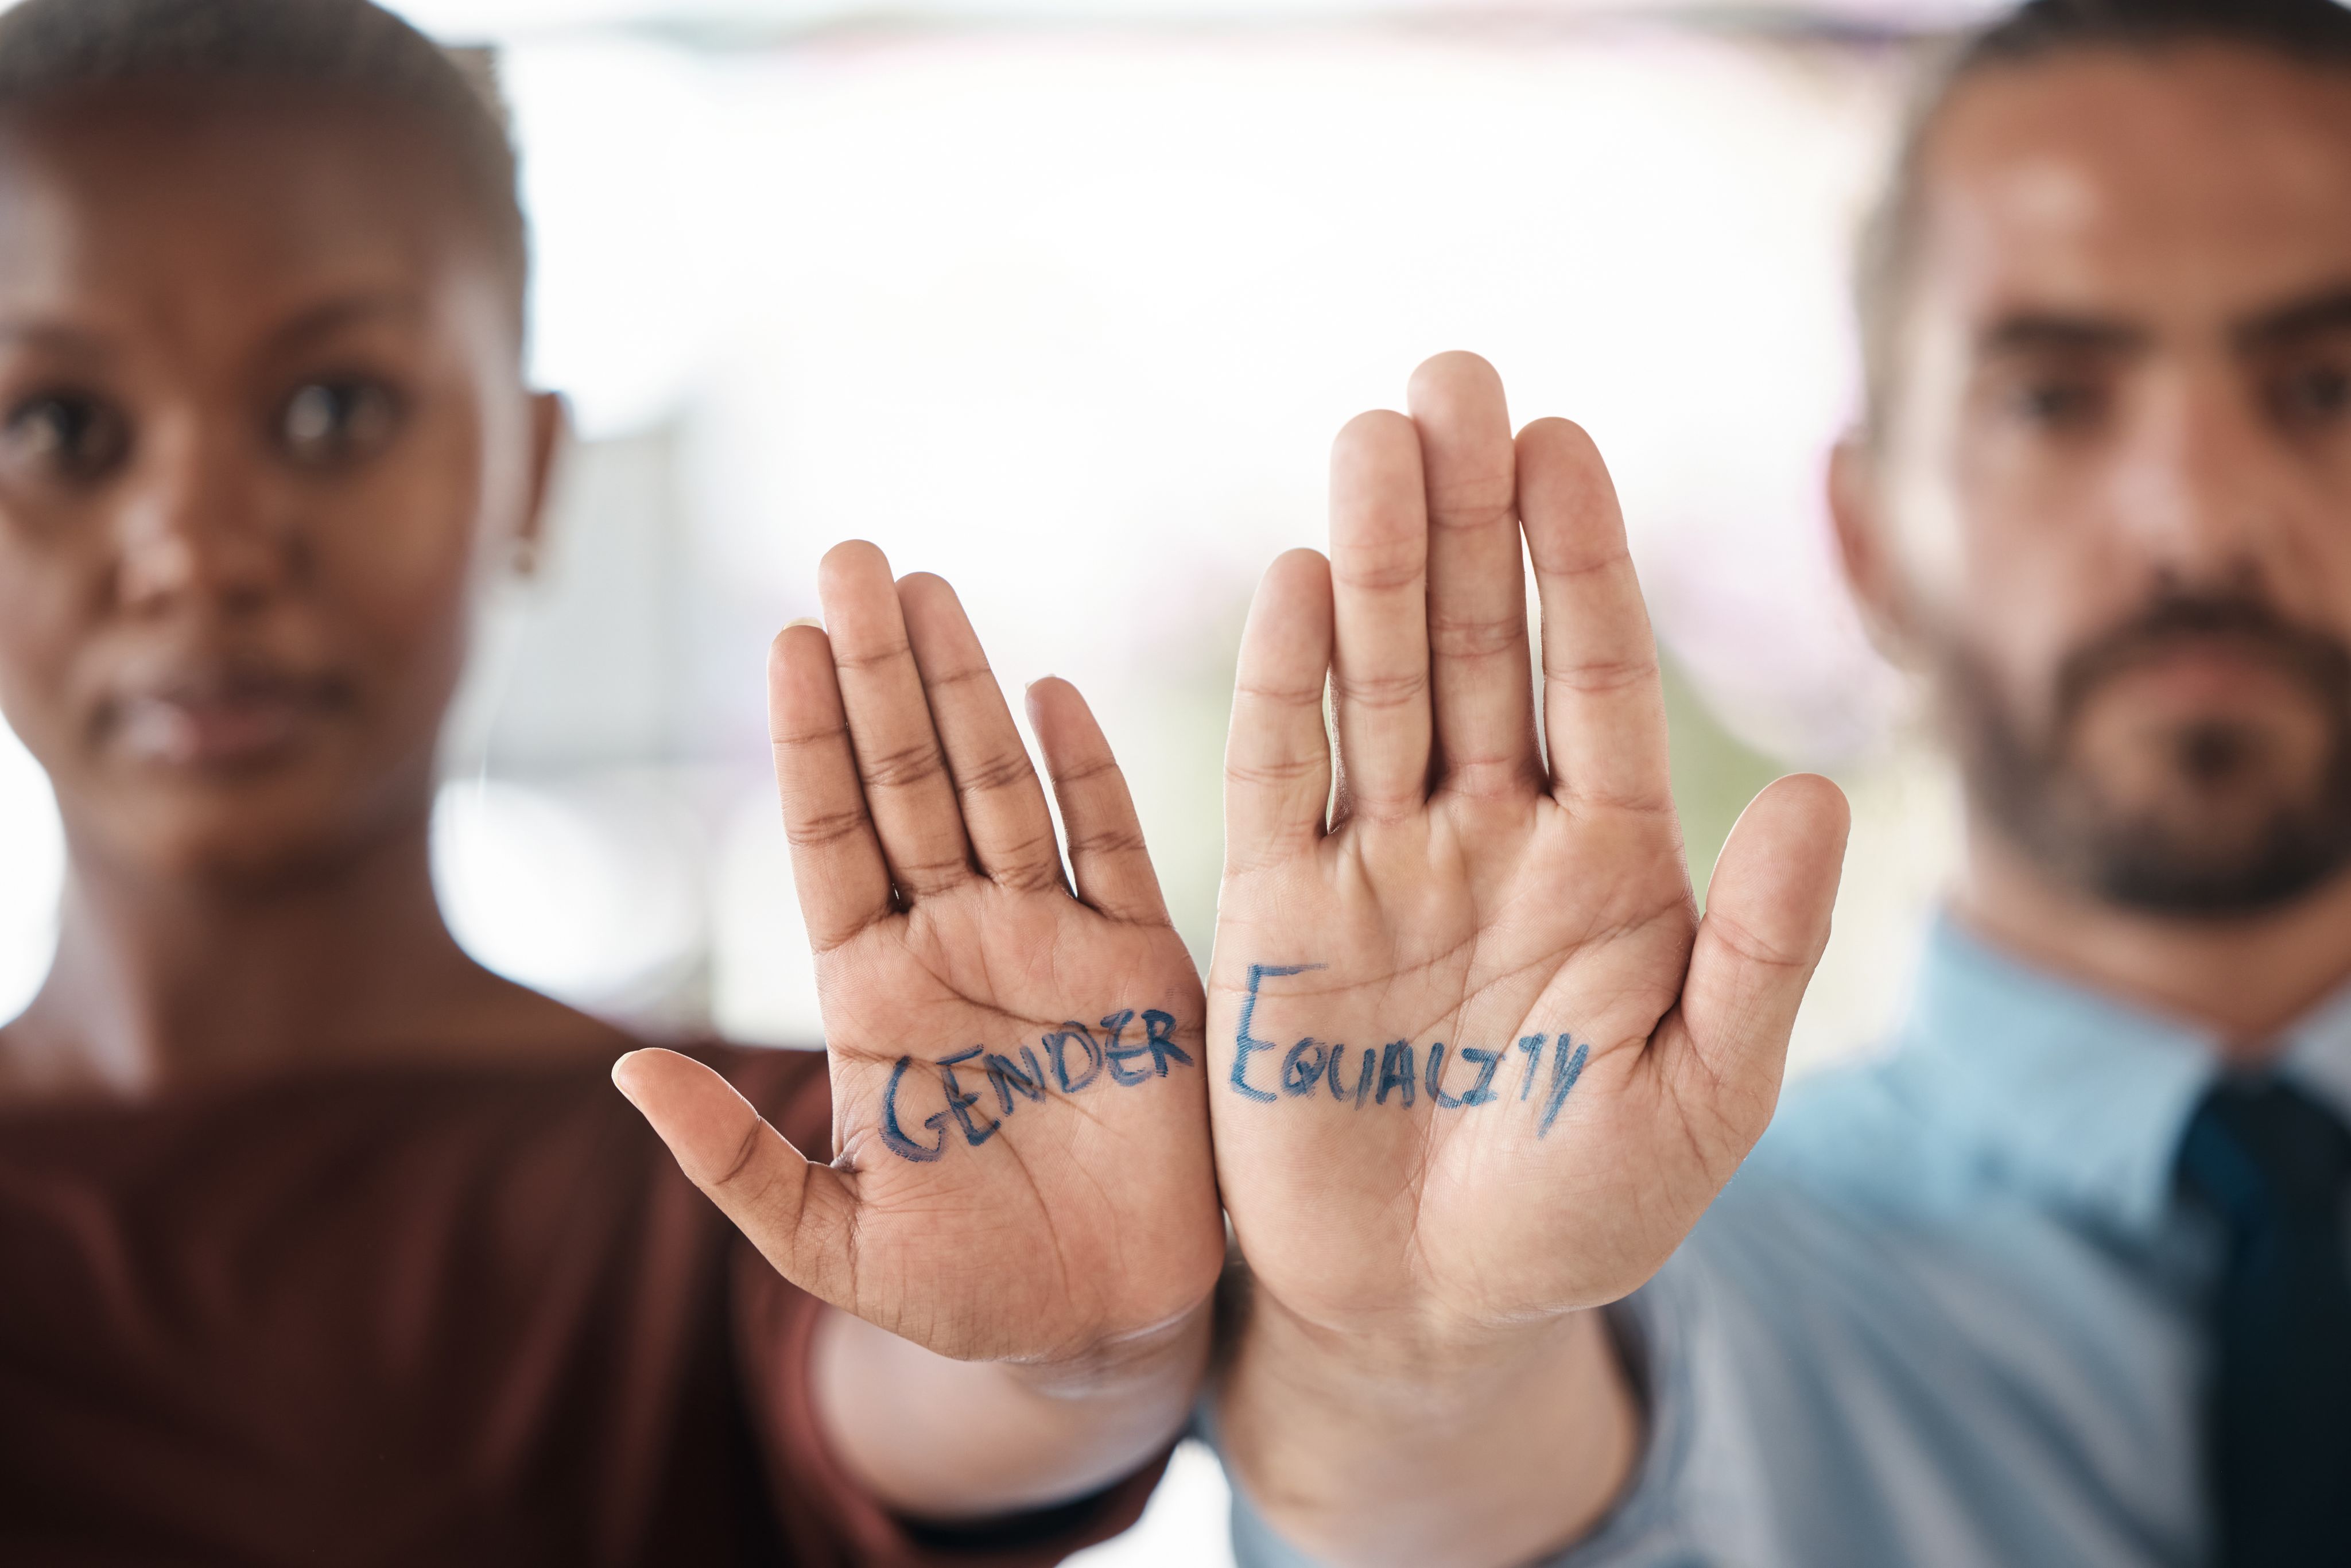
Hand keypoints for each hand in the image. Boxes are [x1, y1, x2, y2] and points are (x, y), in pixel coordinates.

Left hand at [616, 542, 1222, 1372]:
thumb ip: (737, 1162)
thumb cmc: (963, 1287)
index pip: (831, 840)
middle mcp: (955, 947)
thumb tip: (625, 1073)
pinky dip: (1086, 775)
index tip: (782, 641)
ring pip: (1001, 792)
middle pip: (909, 785)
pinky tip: (1048, 693)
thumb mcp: (832, 1244)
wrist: (1097, 1324)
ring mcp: (1048, 949)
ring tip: (931, 589)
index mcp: (874, 996)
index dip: (809, 744)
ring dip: (968, 691)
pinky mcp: (1140, 973)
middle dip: (879, 675)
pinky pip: (1112, 854)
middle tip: (851, 559)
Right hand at [1209, 353, 1847, 1355]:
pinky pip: (1279, 780)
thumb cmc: (1583, 1208)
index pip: (1589, 674)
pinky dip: (1282, 687)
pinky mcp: (1276, 917)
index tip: (1564, 437)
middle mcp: (1488, 833)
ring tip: (1374, 436)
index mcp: (1605, 857)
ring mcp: (1378, 865)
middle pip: (1475, 642)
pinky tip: (1295, 581)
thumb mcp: (1708, 1096)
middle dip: (1466, 510)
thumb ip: (1761, 951)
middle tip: (1453, 374)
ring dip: (1374, 562)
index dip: (1577, 555)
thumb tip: (1820, 794)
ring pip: (1376, 682)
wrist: (1430, 1308)